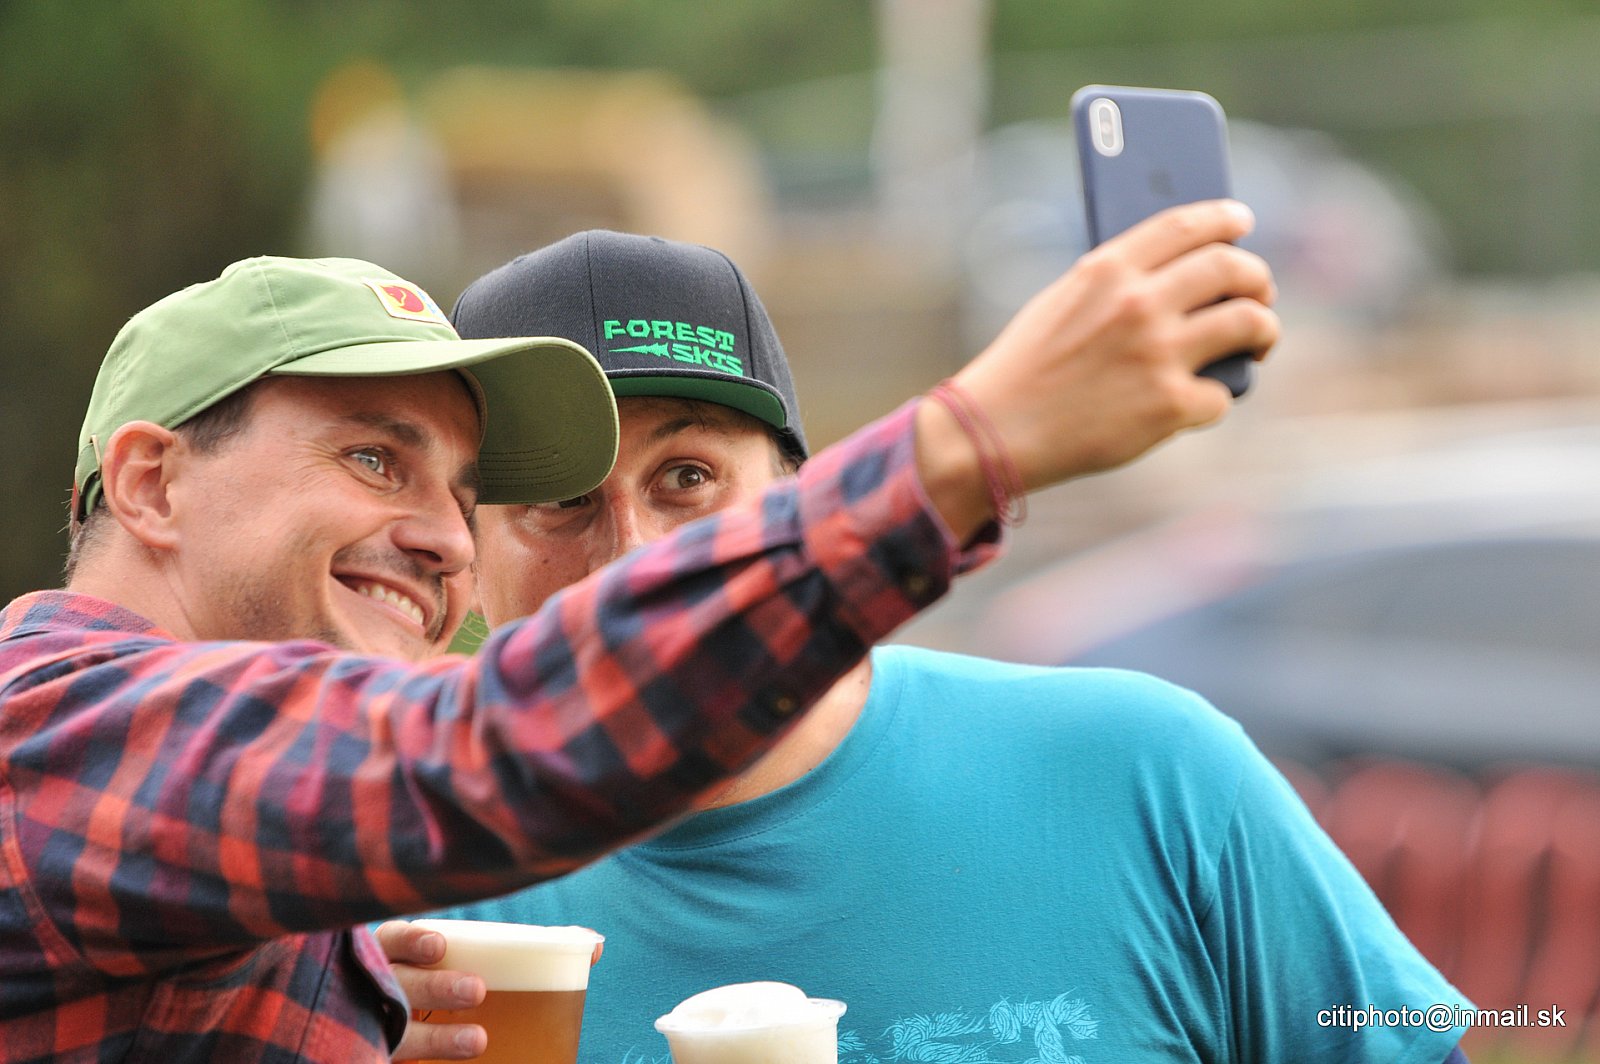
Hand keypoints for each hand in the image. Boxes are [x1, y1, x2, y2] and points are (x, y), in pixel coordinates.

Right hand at [378, 920, 605, 1061]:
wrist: (417, 1029)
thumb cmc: (458, 983)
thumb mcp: (482, 962)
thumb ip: (533, 950)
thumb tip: (594, 947)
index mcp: (397, 954)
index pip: (391, 939)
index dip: (410, 939)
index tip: (440, 945)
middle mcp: (379, 988)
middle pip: (396, 984)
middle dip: (435, 987)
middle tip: (478, 990)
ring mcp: (377, 1028)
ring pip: (398, 1034)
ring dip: (438, 1037)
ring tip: (479, 1040)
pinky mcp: (381, 1056)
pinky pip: (390, 1062)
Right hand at [916, 199, 1278, 536]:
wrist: (997, 432)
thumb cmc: (1029, 369)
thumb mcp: (1063, 303)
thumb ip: (1116, 282)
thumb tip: (1184, 277)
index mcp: (1108, 269)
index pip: (1186, 224)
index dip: (1223, 218)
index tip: (1241, 222)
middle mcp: (1140, 303)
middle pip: (1232, 268)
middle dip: (1257, 279)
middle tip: (1259, 294)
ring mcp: (1159, 354)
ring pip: (1250, 323)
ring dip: (1264, 331)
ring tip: (1257, 343)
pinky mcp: (1169, 406)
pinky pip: (1222, 394)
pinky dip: (1213, 399)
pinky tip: (1195, 403)